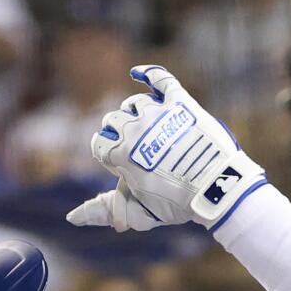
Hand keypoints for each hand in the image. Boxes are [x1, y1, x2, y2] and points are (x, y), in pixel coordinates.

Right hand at [67, 65, 266, 231]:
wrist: (218, 189)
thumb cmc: (178, 204)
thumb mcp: (140, 212)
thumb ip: (104, 210)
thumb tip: (73, 217)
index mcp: (120, 153)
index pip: (99, 144)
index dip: (109, 157)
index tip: (125, 168)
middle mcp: (134, 128)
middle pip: (113, 121)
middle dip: (120, 135)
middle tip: (139, 150)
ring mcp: (157, 113)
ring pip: (135, 103)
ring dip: (136, 114)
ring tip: (150, 129)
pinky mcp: (180, 103)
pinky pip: (160, 79)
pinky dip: (148, 74)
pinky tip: (139, 73)